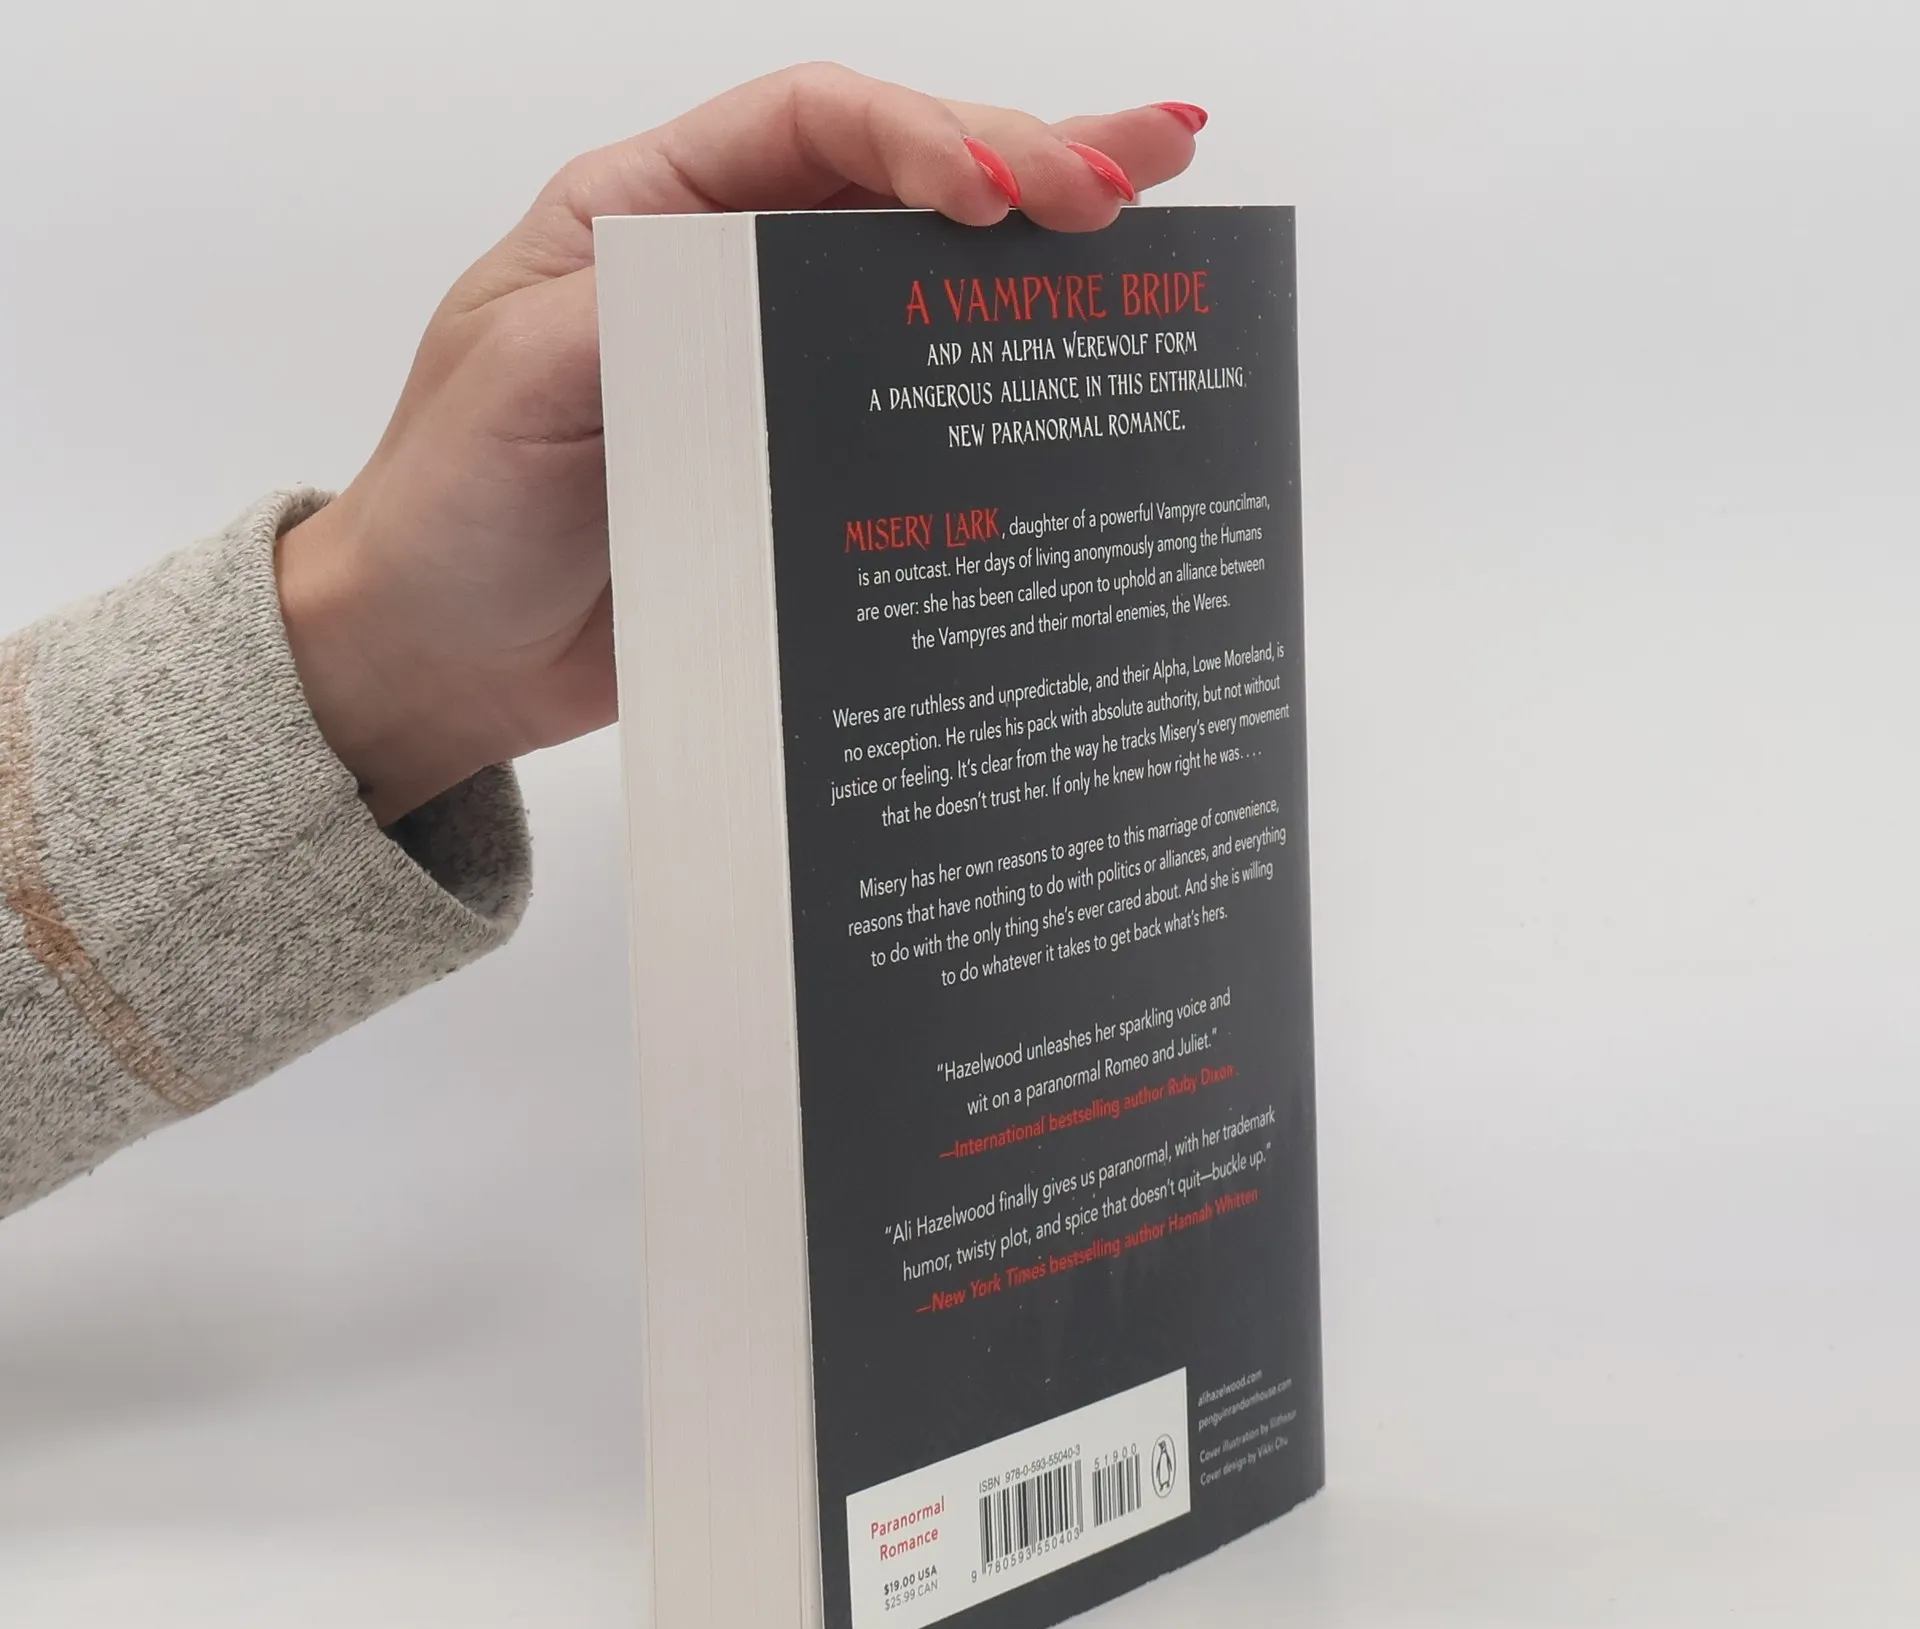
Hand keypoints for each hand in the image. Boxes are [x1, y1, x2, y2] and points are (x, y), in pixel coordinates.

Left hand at [275, 65, 1207, 825]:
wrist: (439, 662)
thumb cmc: (451, 512)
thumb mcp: (523, 380)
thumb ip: (650, 310)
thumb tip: (786, 277)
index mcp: (649, 214)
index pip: (810, 129)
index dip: (919, 136)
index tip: (998, 189)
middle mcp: (726, 276)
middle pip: (896, 188)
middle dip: (1025, 163)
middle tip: (1138, 174)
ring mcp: (772, 375)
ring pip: (922, 289)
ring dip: (1039, 253)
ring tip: (1157, 221)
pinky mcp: (801, 472)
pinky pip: (912, 411)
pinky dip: (996, 381)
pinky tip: (1072, 356)